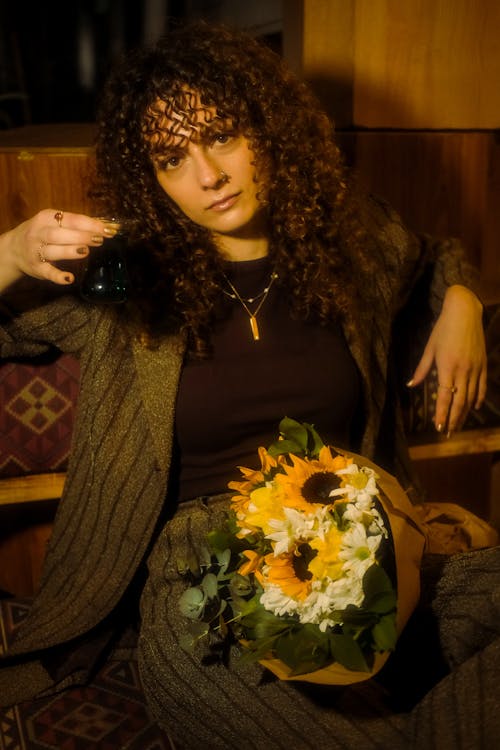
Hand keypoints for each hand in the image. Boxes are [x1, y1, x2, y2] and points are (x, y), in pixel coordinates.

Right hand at [0, 209, 116, 290]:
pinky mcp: (36, 269)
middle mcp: (39, 233)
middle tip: (99, 240)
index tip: (107, 230)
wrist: (13, 249)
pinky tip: (70, 278)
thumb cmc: (42, 234)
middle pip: (60, 234)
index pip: (71, 219)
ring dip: (70, 250)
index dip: (90, 224)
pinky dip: (58, 276)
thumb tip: (105, 227)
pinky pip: (47, 272)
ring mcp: (36, 251)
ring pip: (53, 250)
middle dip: (81, 236)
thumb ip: (75, 225)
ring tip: (85, 251)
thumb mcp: (53, 224)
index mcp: (46, 218)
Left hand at [407, 285, 486, 433]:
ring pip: (471, 397)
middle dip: (453, 419)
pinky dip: (478, 399)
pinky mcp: (483, 365)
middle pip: (459, 401)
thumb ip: (422, 369)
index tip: (438, 427)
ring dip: (464, 413)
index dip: (442, 413)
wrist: (464, 313)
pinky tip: (474, 408)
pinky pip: (482, 387)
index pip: (444, 396)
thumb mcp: (430, 348)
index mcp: (447, 367)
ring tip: (457, 426)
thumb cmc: (443, 329)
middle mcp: (463, 371)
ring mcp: (475, 369)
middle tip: (448, 433)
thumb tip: (411, 384)